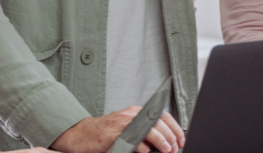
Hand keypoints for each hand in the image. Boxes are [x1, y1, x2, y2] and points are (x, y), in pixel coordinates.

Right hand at [52, 109, 184, 152]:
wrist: (82, 135)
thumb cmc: (106, 135)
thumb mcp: (128, 131)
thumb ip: (145, 134)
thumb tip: (165, 144)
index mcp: (136, 113)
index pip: (161, 115)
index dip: (174, 128)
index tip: (180, 140)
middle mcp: (131, 114)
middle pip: (157, 121)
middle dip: (170, 136)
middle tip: (174, 148)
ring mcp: (122, 123)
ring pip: (147, 128)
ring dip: (160, 140)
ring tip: (166, 149)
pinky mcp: (113, 133)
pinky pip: (130, 138)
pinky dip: (140, 145)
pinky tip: (145, 151)